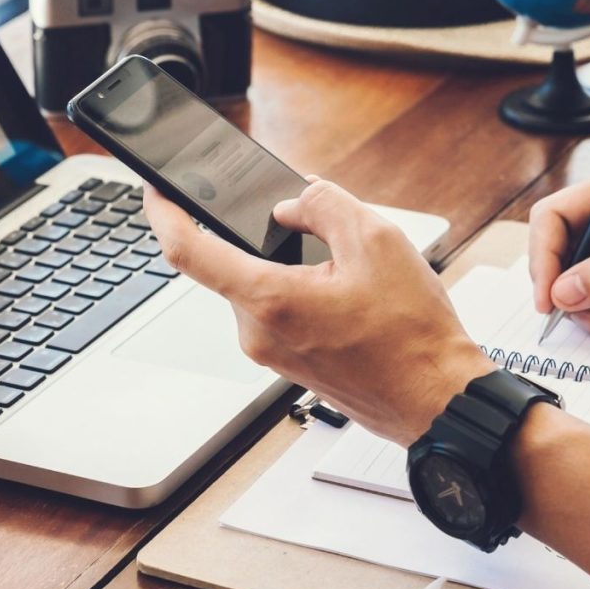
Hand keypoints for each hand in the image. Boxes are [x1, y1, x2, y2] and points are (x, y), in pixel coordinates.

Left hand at [143, 179, 492, 446]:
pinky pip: (275, 311)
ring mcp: (268, 353)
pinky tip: (344, 296)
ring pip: (258, 287)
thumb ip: (323, 205)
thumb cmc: (412, 335)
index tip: (156, 189)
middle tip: (317, 228)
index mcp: (269, 300)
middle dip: (266, 236)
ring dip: (288, 266)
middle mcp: (256, 332)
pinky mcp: (284, 363)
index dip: (163, 212)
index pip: (187, 250)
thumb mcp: (377, 241)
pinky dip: (297, 290)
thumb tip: (291, 203)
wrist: (434, 399)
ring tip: (347, 273)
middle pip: (234, 262)